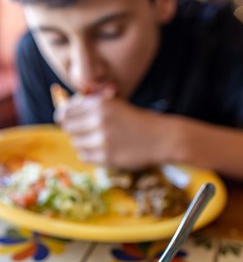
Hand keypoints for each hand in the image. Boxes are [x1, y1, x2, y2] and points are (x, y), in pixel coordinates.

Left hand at [54, 91, 172, 168]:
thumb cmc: (136, 121)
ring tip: (98, 142)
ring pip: (75, 143)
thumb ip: (90, 107)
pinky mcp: (106, 157)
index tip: (68, 121)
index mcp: (99, 104)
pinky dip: (89, 154)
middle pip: (68, 128)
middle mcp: (98, 120)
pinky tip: (102, 150)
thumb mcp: (115, 105)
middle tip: (85, 132)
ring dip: (83, 143)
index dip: (65, 117)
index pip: (66, 111)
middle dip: (74, 130)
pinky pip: (84, 156)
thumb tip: (62, 115)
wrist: (161, 138)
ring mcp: (102, 140)